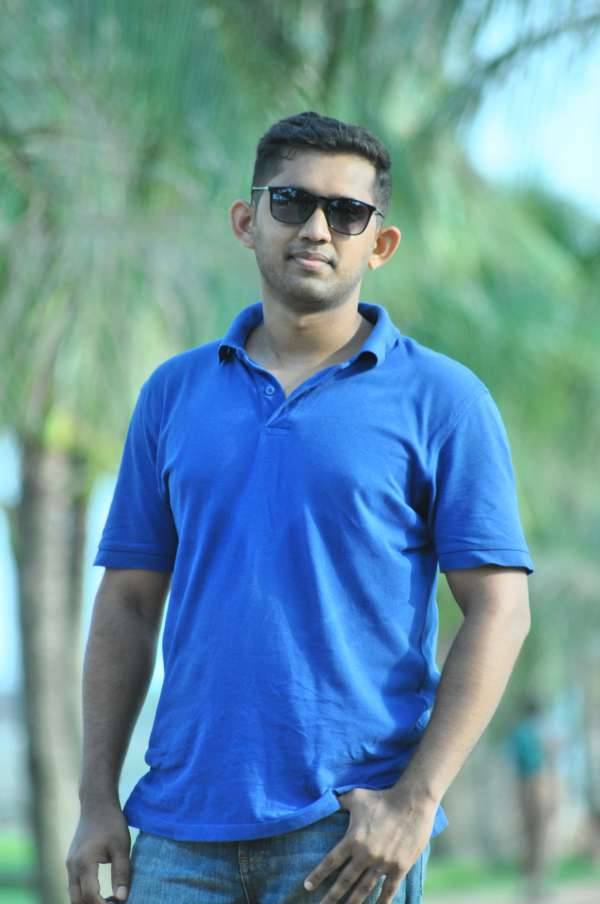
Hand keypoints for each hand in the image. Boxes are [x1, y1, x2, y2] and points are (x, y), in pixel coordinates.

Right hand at [66, 803, 130, 902]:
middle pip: (77, 900)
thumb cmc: (111, 823)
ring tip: (108, 902)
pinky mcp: (72, 862)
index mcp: (84, 863)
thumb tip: (122, 898)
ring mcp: (70, 864)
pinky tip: (100, 894)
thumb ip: (121, 873)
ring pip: (73, 894)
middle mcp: (72, 867)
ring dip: (88, 902)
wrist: (96, 803)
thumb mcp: (122, 847)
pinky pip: (74, 885)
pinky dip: (84, 894)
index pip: (90, 896)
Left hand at [303, 785, 434, 902]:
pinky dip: (382, 901)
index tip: (307, 886)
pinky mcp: (399, 867)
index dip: (318, 875)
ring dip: (353, 902)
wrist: (412, 804)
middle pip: (345, 881)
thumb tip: (326, 799)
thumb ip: (340, 802)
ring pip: (364, 889)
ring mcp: (383, 863)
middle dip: (332, 897)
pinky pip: (389, 890)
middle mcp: (365, 855)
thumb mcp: (356, 796)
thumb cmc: (381, 798)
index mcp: (353, 839)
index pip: (331, 862)